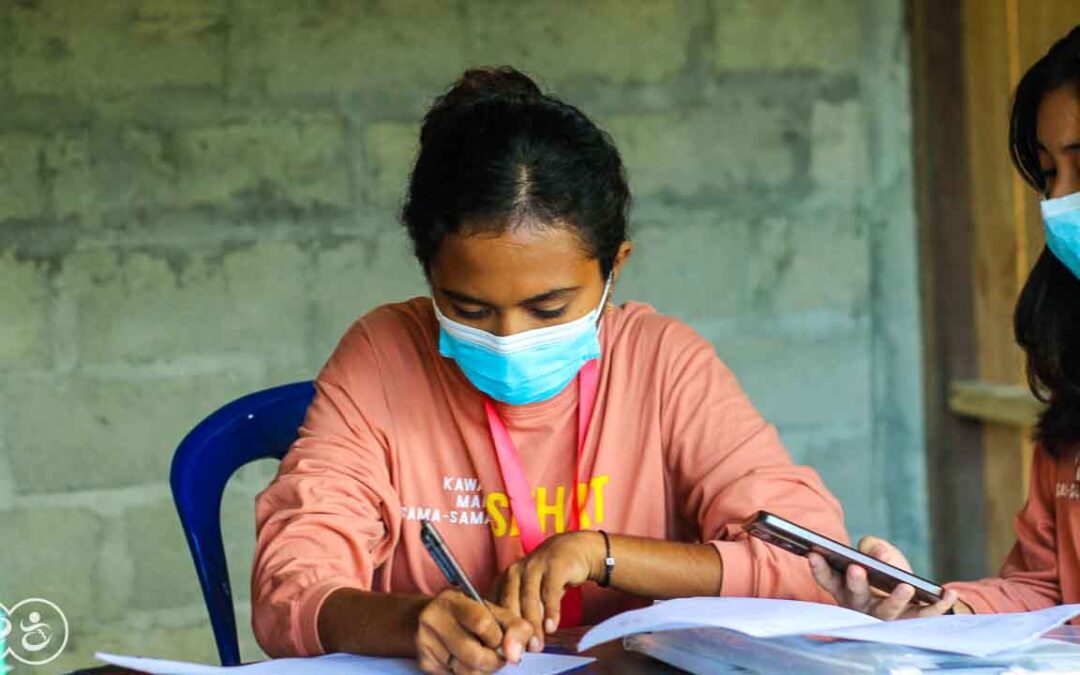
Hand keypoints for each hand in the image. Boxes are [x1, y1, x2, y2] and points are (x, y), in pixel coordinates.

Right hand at [415, 589, 533, 674]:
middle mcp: (434, 618)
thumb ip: (513, 626)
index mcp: (453, 600)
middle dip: (494, 661)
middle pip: (475, 655)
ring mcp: (425, 641)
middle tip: (497, 656)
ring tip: (482, 657)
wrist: (429, 617)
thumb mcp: (491, 611)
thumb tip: (520, 652)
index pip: (482, 624)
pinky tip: (464, 660)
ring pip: (466, 671)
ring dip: (482, 670)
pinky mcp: (424, 662)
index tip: (501, 641)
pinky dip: (466, 673)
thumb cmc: (468, 614)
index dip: (498, 639)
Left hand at [496, 531, 602, 648]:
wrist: (574, 550)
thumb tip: (512, 644)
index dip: (498, 629)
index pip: (495, 605)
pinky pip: (551, 591)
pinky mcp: (554, 565)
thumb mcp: (529, 592)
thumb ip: (520, 613)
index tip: (503, 649)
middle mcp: (515, 571)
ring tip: (537, 645)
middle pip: (510, 603)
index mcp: (504, 579)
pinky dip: (551, 611)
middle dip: (513, 631)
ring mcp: (535, 566)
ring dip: (533, 625)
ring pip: (529, 599)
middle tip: (517, 652)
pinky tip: (552, 627)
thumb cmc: (547, 577)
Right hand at [808, 535, 959, 619]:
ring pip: (888, 612)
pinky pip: (924, 616)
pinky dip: (938, 605)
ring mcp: (886, 616)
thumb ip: (873, 547)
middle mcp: (862, 606)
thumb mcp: (875, 555)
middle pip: (856, 597)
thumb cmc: (885, 572)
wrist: (912, 596)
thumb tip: (880, 554)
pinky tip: (948, 592)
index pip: (828, 580)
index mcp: (846, 589)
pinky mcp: (911, 620)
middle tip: (857, 568)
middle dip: (856, 582)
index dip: (820, 568)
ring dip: (896, 599)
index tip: (813, 553)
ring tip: (906, 585)